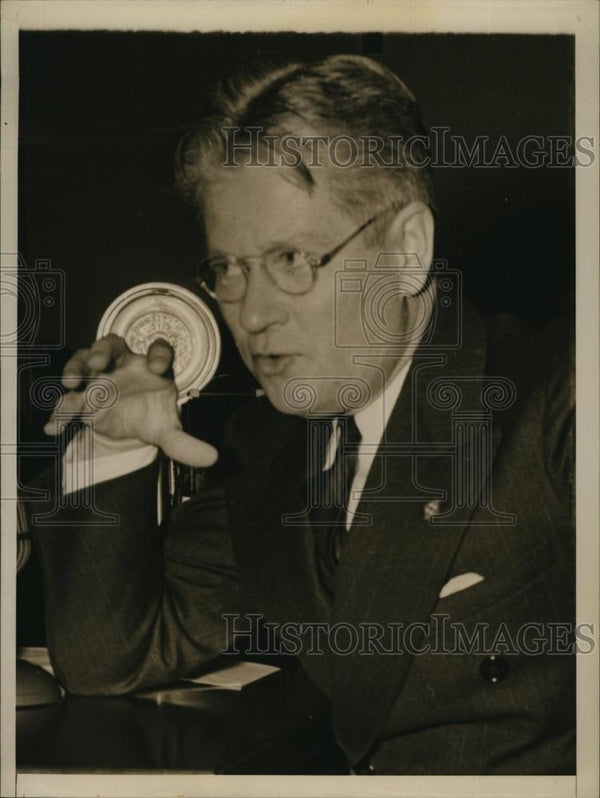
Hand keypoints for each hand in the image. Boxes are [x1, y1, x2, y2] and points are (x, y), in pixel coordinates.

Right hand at [44, 335, 217, 467]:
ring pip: (83, 359)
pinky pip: (66, 396)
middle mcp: (124, 365)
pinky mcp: (81, 392)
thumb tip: (211, 458)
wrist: (126, 428)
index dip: (159, 353)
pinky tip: (54, 426)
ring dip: (75, 368)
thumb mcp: (168, 430)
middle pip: (112, 344)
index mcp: (151, 368)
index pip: (159, 350)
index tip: (157, 366)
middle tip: (97, 364)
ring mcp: (99, 375)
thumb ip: (186, 443)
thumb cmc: (149, 415)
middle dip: (102, 350)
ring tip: (71, 384)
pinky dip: (58, 410)